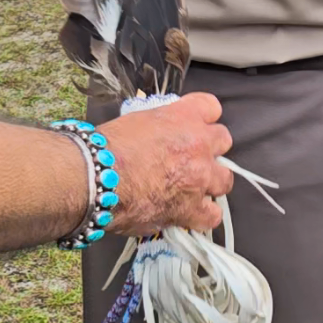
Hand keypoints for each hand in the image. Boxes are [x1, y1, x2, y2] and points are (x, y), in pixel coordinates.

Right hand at [99, 92, 233, 235]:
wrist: (98, 176)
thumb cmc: (109, 146)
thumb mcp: (138, 120)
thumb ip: (161, 125)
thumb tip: (161, 133)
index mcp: (184, 116)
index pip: (211, 107)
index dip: (203, 117)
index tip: (195, 125)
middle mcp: (198, 144)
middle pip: (223, 141)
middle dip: (209, 148)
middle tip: (193, 156)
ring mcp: (198, 178)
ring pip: (224, 179)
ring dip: (211, 181)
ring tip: (194, 186)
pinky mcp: (190, 209)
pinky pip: (212, 215)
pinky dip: (204, 214)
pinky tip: (192, 213)